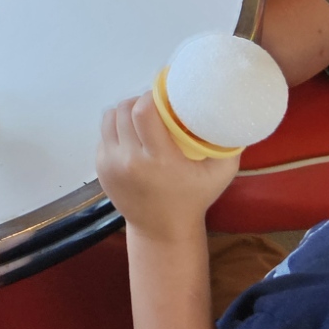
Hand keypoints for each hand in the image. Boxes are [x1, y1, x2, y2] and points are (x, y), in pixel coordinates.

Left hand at [97, 94, 240, 240]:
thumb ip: (227, 144)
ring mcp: (110, 165)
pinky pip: (104, 134)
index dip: (151, 96)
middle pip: (124, 110)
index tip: (163, 97)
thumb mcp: (219, 174)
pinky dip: (117, 128)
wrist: (162, 231)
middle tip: (154, 106)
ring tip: (142, 118)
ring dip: (125, 112)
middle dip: (138, 101)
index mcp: (158, 160)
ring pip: (109, 118)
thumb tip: (229, 113)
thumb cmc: (193, 198)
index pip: (142, 112)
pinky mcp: (99, 168)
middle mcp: (129, 161)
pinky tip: (132, 136)